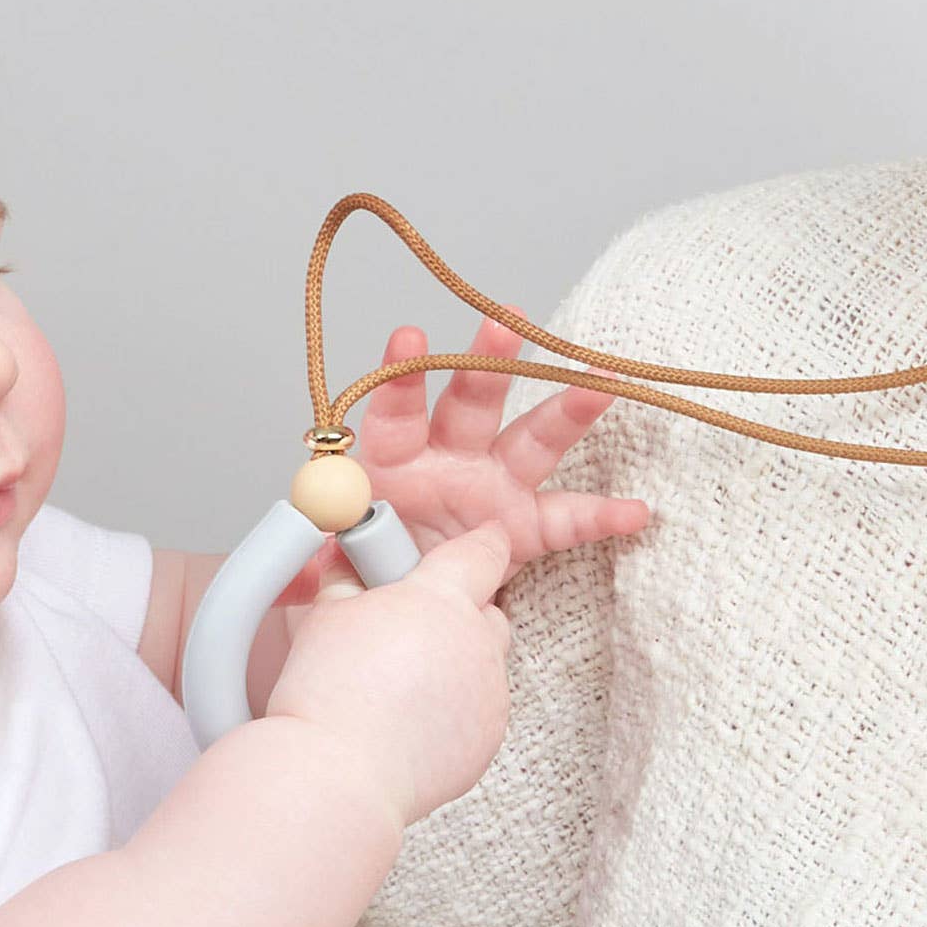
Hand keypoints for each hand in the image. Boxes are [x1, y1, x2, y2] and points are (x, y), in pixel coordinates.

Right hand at [267, 520, 513, 827]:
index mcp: (441, 600)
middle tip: (411, 628)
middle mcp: (477, 644)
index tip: (480, 541)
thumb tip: (352, 566)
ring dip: (455, 664)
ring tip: (401, 685)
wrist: (335, 774)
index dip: (481, 544)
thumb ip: (351, 580)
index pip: (483, 552)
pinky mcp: (487, 740)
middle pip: (488, 611)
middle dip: (459, 613)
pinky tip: (410, 720)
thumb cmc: (326, 696)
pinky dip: (455, 709)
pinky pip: (479, 710)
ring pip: (484, 664)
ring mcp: (489, 695)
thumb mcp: (327, 614)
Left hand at [281, 316, 649, 605]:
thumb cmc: (349, 568)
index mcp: (388, 459)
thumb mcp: (316, 566)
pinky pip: (565, 520)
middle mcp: (445, 460)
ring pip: (531, 440)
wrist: (384, 604)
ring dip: (566, 408)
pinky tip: (636, 512)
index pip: (392, 411)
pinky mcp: (520, 528)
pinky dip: (601, 516)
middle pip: (469, 402)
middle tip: (504, 323)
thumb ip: (303, 564)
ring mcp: (489, 489)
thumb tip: (290, 577)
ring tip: (601, 379)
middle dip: (487, 363)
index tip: (407, 338)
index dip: (399, 378)